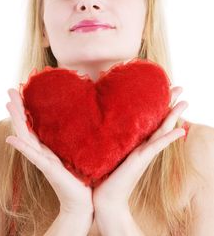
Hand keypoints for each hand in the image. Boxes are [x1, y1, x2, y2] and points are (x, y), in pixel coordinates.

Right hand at [5, 88, 93, 216]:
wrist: (82, 201)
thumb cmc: (82, 177)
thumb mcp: (79, 151)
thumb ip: (77, 137)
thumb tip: (88, 118)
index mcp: (49, 146)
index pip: (34, 124)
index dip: (27, 108)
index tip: (23, 90)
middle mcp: (42, 152)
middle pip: (26, 126)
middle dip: (18, 108)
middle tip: (10, 89)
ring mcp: (43, 160)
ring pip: (25, 137)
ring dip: (16, 120)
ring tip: (9, 104)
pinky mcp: (48, 169)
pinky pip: (32, 156)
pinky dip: (21, 147)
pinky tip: (11, 137)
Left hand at [92, 86, 187, 211]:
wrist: (104, 198)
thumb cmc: (104, 175)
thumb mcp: (108, 149)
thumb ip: (111, 137)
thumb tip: (101, 120)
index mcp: (136, 142)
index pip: (151, 119)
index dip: (158, 104)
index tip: (163, 88)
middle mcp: (143, 146)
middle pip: (160, 121)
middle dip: (170, 104)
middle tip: (180, 87)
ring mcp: (144, 153)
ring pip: (163, 130)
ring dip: (174, 116)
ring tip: (185, 102)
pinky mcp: (141, 160)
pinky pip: (157, 146)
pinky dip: (169, 138)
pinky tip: (181, 130)